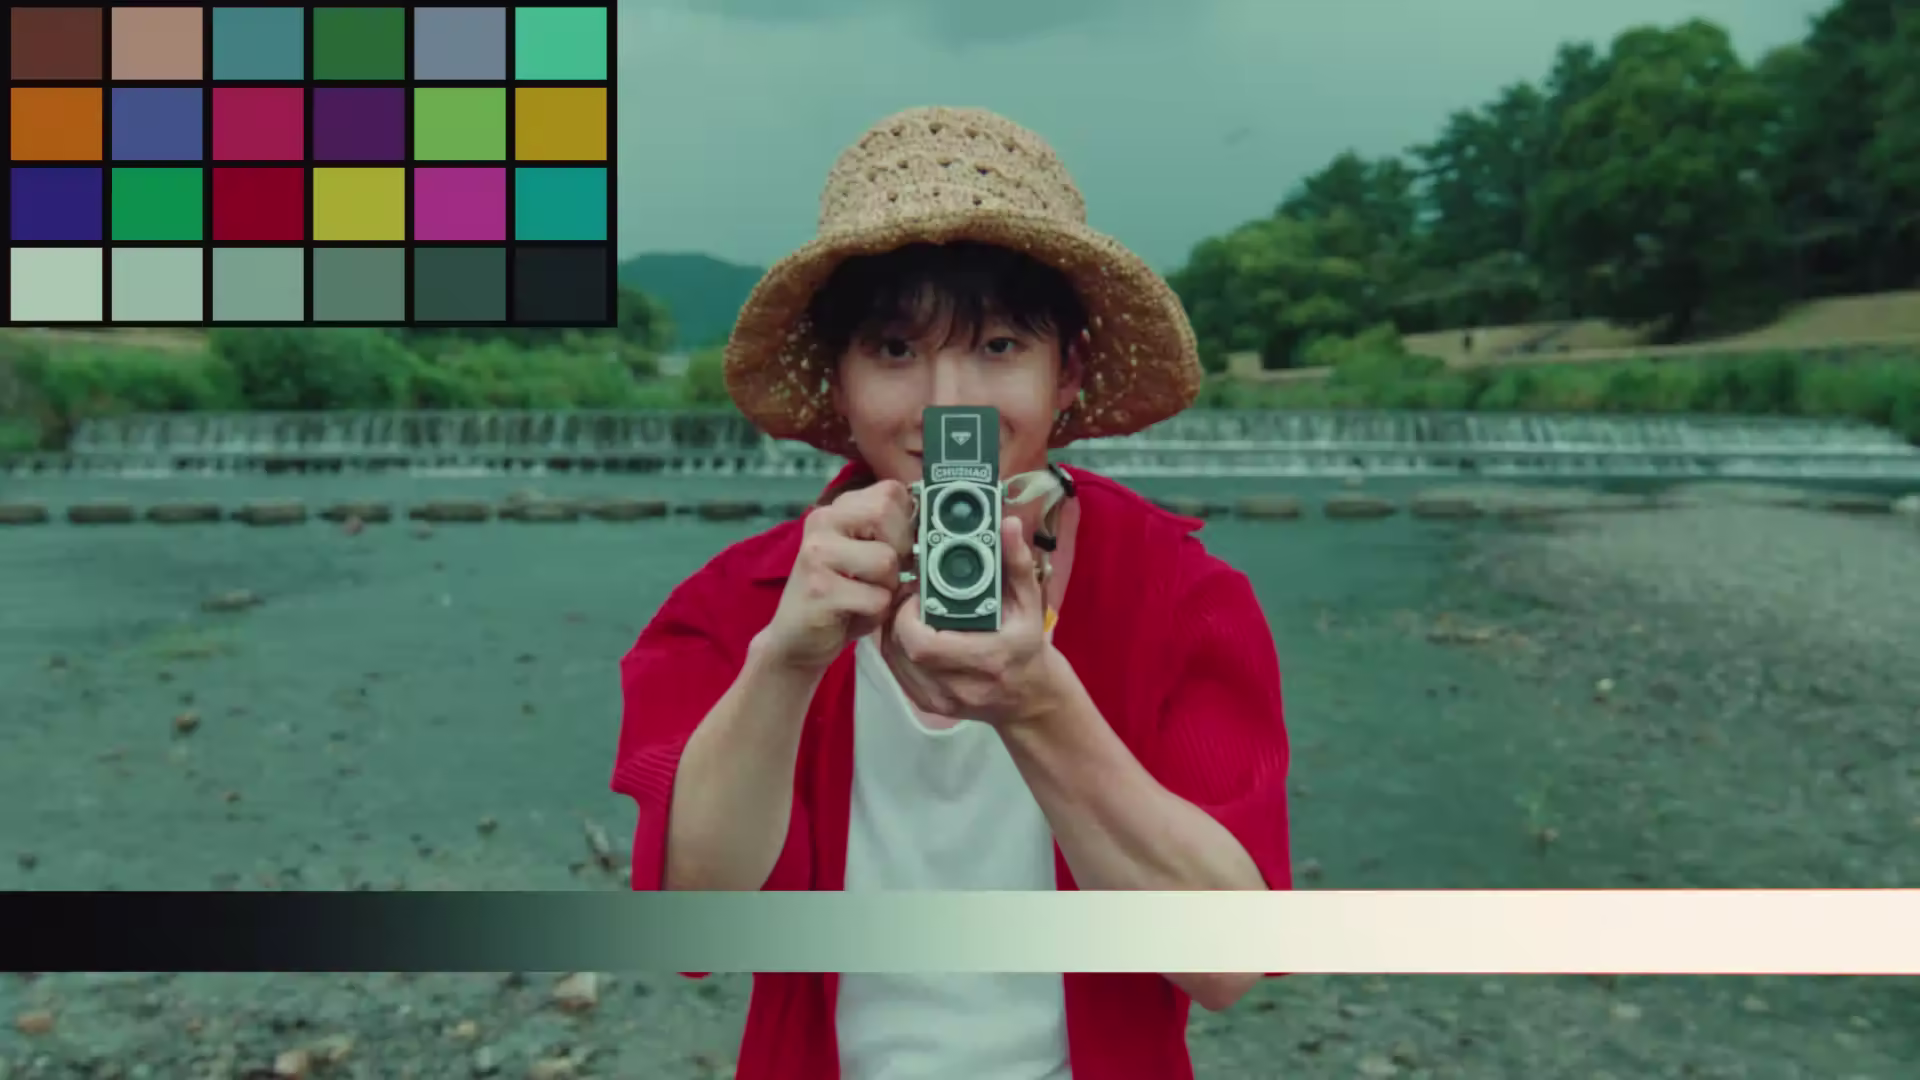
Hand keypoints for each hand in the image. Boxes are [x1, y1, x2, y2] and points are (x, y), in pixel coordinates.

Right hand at [758, 480, 915, 674]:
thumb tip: (933, 520)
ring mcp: (818, 554)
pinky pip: (877, 598)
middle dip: (899, 551)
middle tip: (881, 576)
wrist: (796, 641)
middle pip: (886, 513)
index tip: (896, 547)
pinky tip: (853, 614)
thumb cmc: (841, 597)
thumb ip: (890, 532)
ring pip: (886, 560)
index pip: (891, 491)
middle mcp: (823, 522)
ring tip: (864, 597)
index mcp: (836, 509)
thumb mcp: (865, 555)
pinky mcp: (820, 589)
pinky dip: (875, 613)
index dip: (906, 522)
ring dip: (887, 588)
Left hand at [881, 515, 1059, 726]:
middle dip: (897, 618)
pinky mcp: (929, 706)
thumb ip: (1017, 564)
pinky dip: (895, 649)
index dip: (907, 616)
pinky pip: (897, 673)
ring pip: (893, 661)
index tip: (916, 592)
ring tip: (906, 610)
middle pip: (902, 650)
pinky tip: (907, 632)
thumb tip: (1008, 525)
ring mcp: (941, 701)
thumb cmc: (1029, 648)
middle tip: (908, 596)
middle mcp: (961, 687)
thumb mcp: (1030, 605)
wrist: (1031, 700)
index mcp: (987, 660)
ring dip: (892, 631)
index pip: (923, 644)